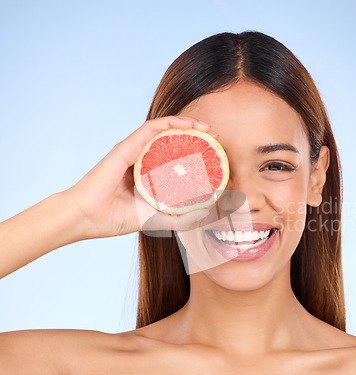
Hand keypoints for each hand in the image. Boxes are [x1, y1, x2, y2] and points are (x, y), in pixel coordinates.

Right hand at [61, 116, 217, 238]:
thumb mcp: (157, 219)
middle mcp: (142, 158)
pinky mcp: (127, 146)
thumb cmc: (115, 218)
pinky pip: (152, 127)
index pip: (175, 156)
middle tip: (216, 139)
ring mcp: (134, 150)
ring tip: (208, 129)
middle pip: (173, 140)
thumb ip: (180, 218)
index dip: (196, 151)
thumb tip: (206, 213)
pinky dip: (171, 122)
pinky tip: (188, 124)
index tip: (215, 155)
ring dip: (188, 124)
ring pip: (165, 129)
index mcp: (148, 173)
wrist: (87, 218)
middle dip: (197, 135)